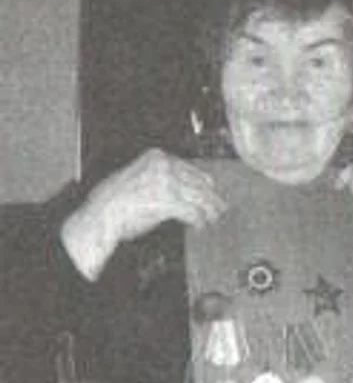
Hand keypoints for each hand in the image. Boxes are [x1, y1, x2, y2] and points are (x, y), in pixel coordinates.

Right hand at [61, 149, 226, 280]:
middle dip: (211, 197)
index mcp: (157, 157)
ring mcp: (168, 184)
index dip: (203, 181)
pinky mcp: (170, 203)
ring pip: (200, 197)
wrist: (103, 213)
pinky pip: (193, 212)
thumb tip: (178, 190)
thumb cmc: (114, 200)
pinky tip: (200, 225)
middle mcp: (165, 167)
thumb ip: (158, 178)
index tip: (210, 189)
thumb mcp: (137, 177)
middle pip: (198, 182)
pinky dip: (199, 220)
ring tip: (214, 217)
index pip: (189, 168)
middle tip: (220, 206)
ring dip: (210, 209)